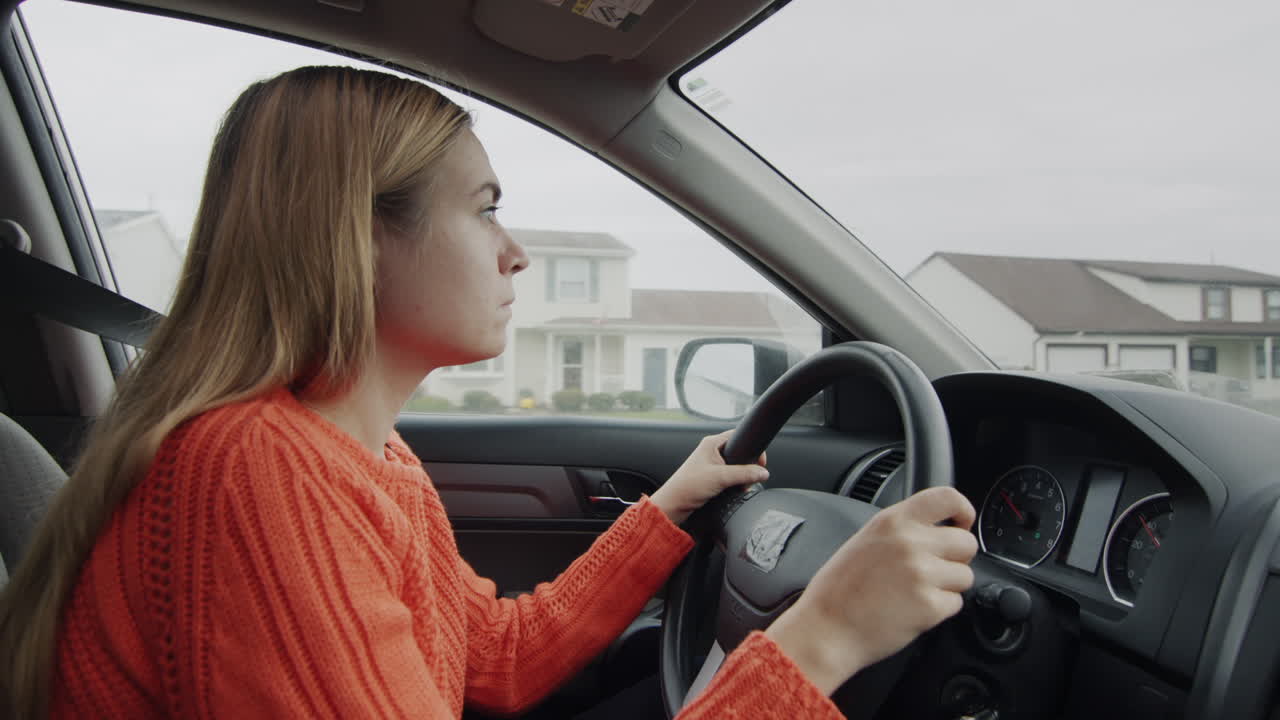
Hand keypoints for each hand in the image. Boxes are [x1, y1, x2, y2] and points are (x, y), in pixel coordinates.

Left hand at [650, 430, 767, 524]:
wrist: (673, 506)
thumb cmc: (686, 486)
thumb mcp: (720, 478)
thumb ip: (744, 474)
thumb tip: (763, 472)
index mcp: (711, 443)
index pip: (738, 436)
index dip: (751, 447)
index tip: (760, 461)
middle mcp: (711, 452)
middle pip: (739, 453)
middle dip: (747, 466)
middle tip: (750, 477)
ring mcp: (711, 465)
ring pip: (736, 467)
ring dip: (741, 477)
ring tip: (740, 486)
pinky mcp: (712, 478)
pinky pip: (730, 478)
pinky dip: (735, 484)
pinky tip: (734, 491)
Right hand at [765, 486, 977, 694]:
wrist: (826, 628)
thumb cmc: (839, 590)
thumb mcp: (866, 540)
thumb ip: (901, 529)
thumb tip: (935, 530)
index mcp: (893, 521)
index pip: (948, 498)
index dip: (964, 511)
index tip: (962, 523)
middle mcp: (910, 543)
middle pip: (966, 542)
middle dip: (957, 558)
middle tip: (934, 570)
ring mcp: (922, 574)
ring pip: (965, 575)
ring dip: (948, 586)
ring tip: (917, 592)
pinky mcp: (930, 606)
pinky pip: (956, 603)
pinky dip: (940, 610)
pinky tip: (913, 610)